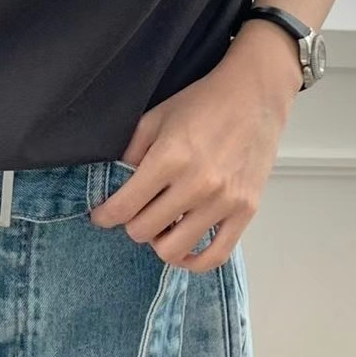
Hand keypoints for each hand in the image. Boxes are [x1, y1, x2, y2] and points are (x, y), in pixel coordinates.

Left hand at [89, 21, 302, 271]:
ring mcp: (224, 200)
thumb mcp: (155, 118)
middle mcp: (197, 184)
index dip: (104, 215)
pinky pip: (215, 256)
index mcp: (169, 158)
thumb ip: (130, 152)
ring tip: (161, 225)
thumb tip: (113, 185)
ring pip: (173, 250)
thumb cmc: (202, 103)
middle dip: (132, 223)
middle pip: (143, 231)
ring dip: (159, 240)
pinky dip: (194, 261)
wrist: (254, 95)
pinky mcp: (246, 210)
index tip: (101, 215)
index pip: (123, 207)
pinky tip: (183, 249)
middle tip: (136, 211)